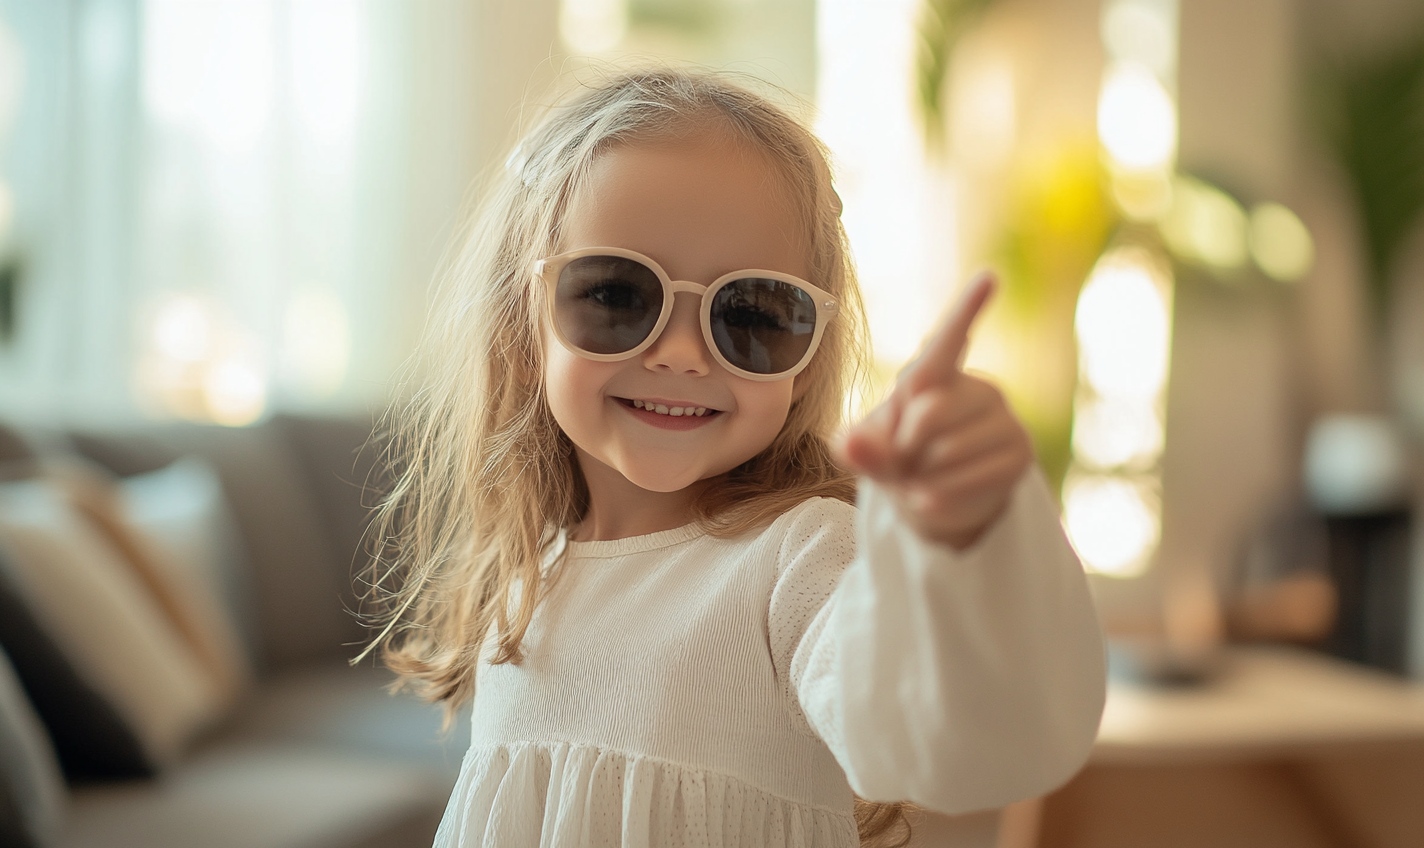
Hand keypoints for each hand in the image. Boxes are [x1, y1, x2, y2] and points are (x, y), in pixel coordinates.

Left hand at [836, 273, 1032, 548]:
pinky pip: (968, 479)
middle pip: (929, 413)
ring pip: (946, 451)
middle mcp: (980, 388)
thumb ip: (857, 447)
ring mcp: (1005, 420)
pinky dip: (937, 496)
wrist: (930, 501)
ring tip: (924, 475)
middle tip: (906, 456)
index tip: (989, 275)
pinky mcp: (1019, 455)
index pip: (949, 339)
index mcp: (938, 375)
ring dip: (920, 476)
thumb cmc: (896, 460)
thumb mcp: (868, 452)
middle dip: (904, 444)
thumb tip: (850, 443)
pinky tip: (934, 494)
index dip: (967, 307)